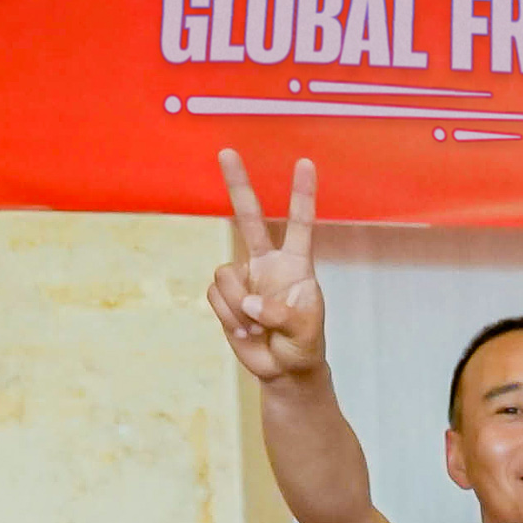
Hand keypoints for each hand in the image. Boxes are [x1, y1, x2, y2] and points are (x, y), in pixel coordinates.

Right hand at [204, 151, 326, 386]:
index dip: (302, 195)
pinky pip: (216, 297)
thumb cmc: (303, 346)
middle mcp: (267, 263)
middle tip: (227, 151)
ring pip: (226, 275)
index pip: (299, 224)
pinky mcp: (225, 296)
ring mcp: (244, 277)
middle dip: (237, 185)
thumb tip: (250, 301)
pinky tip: (246, 330)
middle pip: (249, 218)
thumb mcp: (304, 333)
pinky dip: (230, 317)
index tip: (306, 163)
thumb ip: (281, 315)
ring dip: (239, 307)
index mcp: (296, 265)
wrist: (283, 371)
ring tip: (259, 328)